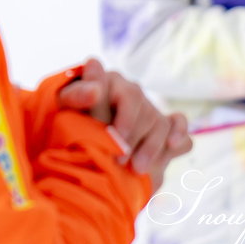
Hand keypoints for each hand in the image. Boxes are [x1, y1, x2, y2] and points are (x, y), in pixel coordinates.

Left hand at [57, 57, 191, 190]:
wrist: (76, 153)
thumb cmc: (66, 124)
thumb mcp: (65, 109)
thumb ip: (78, 94)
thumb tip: (95, 74)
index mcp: (107, 80)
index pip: (127, 95)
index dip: (124, 120)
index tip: (115, 139)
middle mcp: (129, 90)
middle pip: (144, 111)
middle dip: (133, 138)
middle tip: (119, 161)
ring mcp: (147, 108)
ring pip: (160, 123)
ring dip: (151, 147)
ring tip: (136, 169)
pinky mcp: (162, 127)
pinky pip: (179, 125)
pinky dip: (180, 133)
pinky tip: (172, 145)